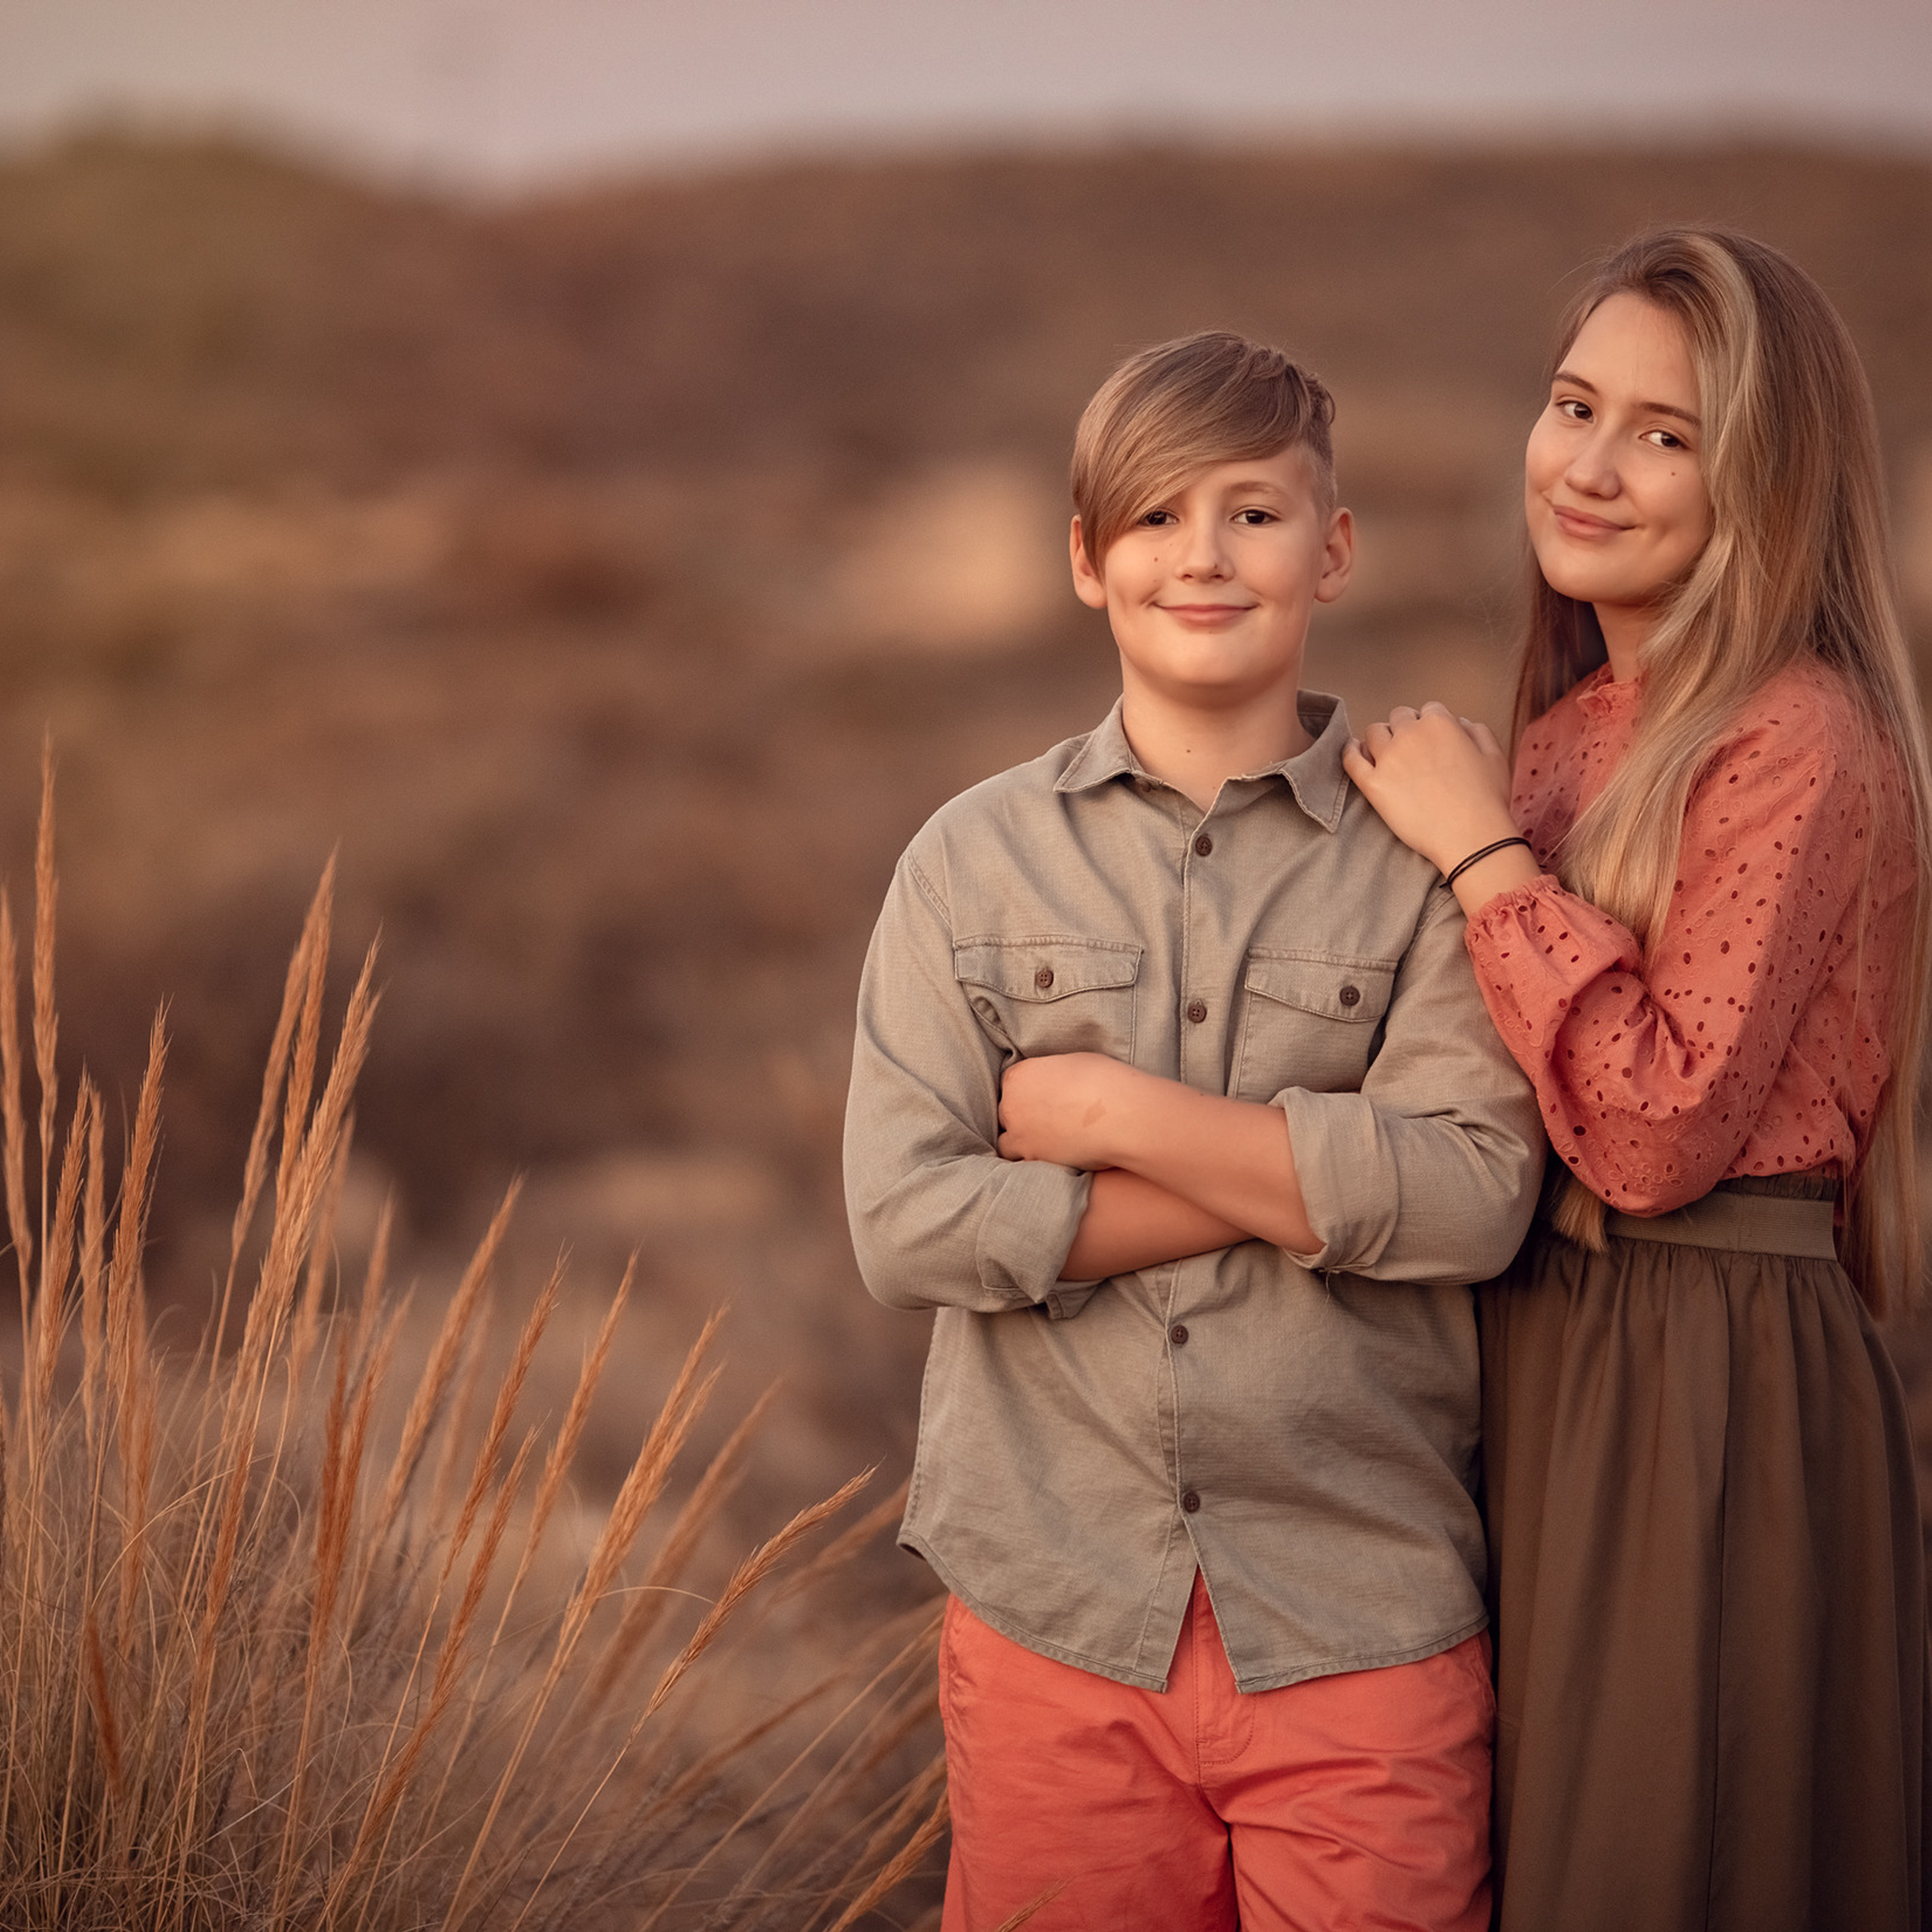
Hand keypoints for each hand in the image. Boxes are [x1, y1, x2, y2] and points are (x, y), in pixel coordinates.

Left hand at [998, 1053, 1140, 1169]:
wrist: (1119, 1113)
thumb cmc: (1103, 1081)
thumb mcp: (1072, 1064)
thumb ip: (1053, 1075)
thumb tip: (1057, 1082)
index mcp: (1019, 1076)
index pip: (1011, 1086)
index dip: (1027, 1094)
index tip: (1041, 1101)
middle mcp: (1011, 1105)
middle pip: (1007, 1114)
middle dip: (1023, 1118)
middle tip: (1047, 1122)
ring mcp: (1019, 1134)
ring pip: (1007, 1143)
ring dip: (1023, 1143)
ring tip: (1046, 1144)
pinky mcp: (1033, 1158)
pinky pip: (1023, 1163)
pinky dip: (1033, 1162)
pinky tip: (1050, 1159)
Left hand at [1341, 702, 1516, 873]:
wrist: (1471, 837)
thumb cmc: (1487, 800)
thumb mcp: (1494, 756)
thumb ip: (1476, 731)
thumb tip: (1459, 722)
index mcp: (1441, 723)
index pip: (1428, 710)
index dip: (1429, 724)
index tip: (1431, 740)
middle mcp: (1411, 734)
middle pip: (1398, 718)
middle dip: (1404, 729)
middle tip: (1410, 750)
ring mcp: (1389, 758)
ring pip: (1373, 733)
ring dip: (1380, 739)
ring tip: (1385, 753)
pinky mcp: (1373, 784)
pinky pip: (1351, 759)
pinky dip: (1350, 751)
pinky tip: (1353, 752)